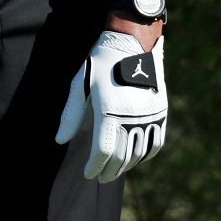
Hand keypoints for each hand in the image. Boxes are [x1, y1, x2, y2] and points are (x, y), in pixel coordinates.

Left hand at [55, 30, 166, 182]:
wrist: (131, 42)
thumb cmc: (100, 63)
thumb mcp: (80, 85)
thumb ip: (71, 115)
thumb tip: (59, 140)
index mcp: (110, 110)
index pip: (103, 151)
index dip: (95, 166)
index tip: (88, 174)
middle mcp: (132, 116)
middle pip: (121, 156)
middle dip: (109, 171)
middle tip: (100, 178)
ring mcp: (150, 115)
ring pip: (138, 152)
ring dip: (126, 165)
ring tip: (114, 169)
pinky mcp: (160, 112)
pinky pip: (156, 142)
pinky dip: (145, 154)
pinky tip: (135, 158)